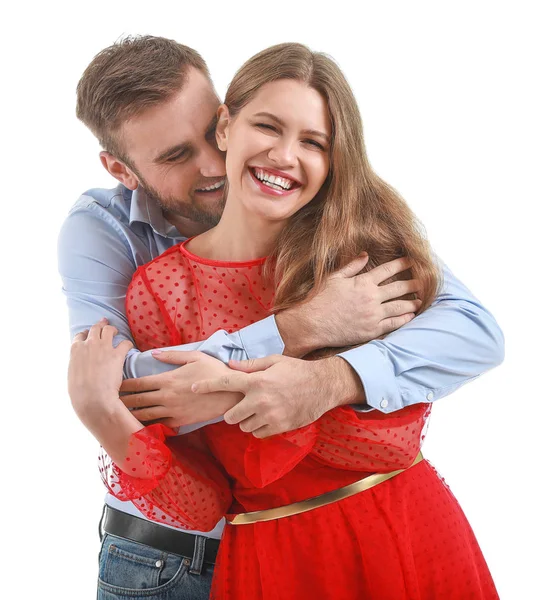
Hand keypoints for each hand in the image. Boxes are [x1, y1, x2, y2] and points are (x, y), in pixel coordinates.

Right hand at [68, 318, 133, 419]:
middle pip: (95, 328)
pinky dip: (127, 344)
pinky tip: (128, 346)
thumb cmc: (80, 394)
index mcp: (75, 350)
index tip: (89, 334)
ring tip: (117, 332)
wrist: (93, 399)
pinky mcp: (117, 354)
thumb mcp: (72, 376)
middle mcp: (89, 344)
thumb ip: (77, 366)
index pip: (80, 335)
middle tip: (105, 323)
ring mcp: (103, 347)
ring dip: (113, 329)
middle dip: (100, 325)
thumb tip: (80, 367)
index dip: (86, 333)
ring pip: (109, 330)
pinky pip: (125, 342)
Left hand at [119, 351, 242, 427]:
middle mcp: (167, 397)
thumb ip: (172, 356)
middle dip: (121, 401)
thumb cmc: (214, 372)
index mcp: (168, 380)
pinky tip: (138, 425)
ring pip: (145, 415)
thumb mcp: (194, 357)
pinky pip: (159, 424)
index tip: (113, 384)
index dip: (124, 384)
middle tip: (107, 401)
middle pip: (137, 400)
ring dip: (130, 414)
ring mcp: (173, 411)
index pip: (139, 383)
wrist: (231, 394)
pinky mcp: (180, 421)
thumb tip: (153, 353)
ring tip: (117, 414)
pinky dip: (147, 425)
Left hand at [190, 354, 363, 438]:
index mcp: (257, 381)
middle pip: (230, 415)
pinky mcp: (279, 427)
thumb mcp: (274, 361)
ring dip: (246, 421)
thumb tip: (229, 366)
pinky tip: (268, 417)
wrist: (323, 386)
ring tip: (259, 410)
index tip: (192, 387)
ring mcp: (270, 416)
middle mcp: (260, 400)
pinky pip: (258, 434)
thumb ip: (250, 366)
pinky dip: (259, 428)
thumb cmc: (297, 370)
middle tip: (243, 405)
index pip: (224, 383)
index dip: (206, 385)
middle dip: (233, 412)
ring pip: (243, 426)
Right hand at [276, 255, 421, 355]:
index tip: (412, 261)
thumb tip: (365, 255)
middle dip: (413, 283)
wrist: (312, 324)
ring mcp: (373, 315)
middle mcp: (371, 297)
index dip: (402, 264)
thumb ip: (352, 266)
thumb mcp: (334, 278)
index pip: (388, 270)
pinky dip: (403, 319)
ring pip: (399, 306)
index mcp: (363, 282)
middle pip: (399, 288)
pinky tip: (410, 316)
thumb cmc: (320, 299)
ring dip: (412, 302)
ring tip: (420, 300)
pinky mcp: (371, 330)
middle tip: (423, 281)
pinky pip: (393, 324)